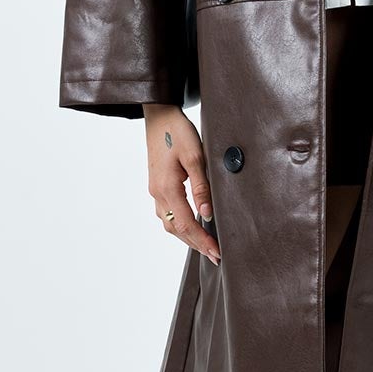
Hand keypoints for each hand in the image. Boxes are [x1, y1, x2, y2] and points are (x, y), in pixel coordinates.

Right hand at [142, 104, 220, 264]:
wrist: (159, 116)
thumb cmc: (177, 131)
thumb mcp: (195, 156)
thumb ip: (202, 187)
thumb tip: (207, 214)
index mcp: (166, 187)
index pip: (185, 224)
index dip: (202, 240)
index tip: (217, 252)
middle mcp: (157, 193)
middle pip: (175, 229)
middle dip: (196, 244)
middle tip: (215, 255)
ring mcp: (155, 191)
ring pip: (169, 223)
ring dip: (187, 237)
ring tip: (206, 245)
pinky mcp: (157, 186)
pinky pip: (167, 213)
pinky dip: (180, 224)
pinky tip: (193, 226)